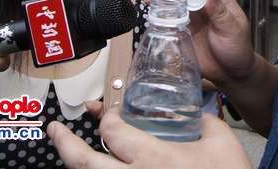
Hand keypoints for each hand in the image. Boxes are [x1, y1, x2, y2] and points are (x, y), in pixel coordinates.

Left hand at [48, 105, 251, 168]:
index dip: (107, 118)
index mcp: (154, 158)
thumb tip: (194, 114)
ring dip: (73, 166)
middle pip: (84, 162)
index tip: (109, 116)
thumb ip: (204, 122)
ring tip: (65, 152)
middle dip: (64, 143)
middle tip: (54, 130)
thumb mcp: (223, 143)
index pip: (113, 131)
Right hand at [149, 0, 253, 87]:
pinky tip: (150, 13)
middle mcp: (201, 5)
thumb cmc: (237, 49)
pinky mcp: (180, 30)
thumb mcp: (232, 30)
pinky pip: (166, 17)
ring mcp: (189, 17)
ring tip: (152, 0)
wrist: (230, 73)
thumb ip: (221, 13)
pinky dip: (157, 13)